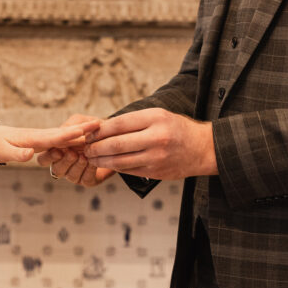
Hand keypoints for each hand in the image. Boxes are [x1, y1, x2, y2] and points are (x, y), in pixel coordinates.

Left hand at [0, 119, 99, 164]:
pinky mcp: (37, 141)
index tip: (87, 130)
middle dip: (82, 129)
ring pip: (62, 135)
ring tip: (97, 129)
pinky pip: (57, 140)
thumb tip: (30, 155)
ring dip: (79, 133)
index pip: (55, 137)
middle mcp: (38, 136)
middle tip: (101, 123)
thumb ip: (17, 154)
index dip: (72, 134)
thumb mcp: (1, 152)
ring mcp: (39, 137)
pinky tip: (79, 139)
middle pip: (64, 133)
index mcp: (32, 139)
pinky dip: (70, 138)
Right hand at [36, 114, 114, 186]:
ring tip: (84, 156)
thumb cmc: (91, 129)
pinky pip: (85, 178)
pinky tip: (92, 161)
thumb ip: (70, 125)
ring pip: (70, 176)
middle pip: (56, 170)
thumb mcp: (80, 122)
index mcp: (56, 151)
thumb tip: (62, 130)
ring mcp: (75, 174)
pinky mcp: (88, 180)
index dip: (49, 157)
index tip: (58, 151)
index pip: (44, 159)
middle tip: (72, 153)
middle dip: (64, 162)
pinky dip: (88, 169)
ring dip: (77, 165)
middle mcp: (63, 164)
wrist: (113, 138)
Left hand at [84, 108, 216, 179]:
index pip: (119, 123)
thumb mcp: (158, 115)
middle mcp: (156, 137)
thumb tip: (103, 127)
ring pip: (120, 161)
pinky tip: (106, 165)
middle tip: (85, 148)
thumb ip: (134, 120)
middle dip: (96, 148)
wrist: (203, 148)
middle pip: (116, 144)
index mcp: (155, 118)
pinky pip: (129, 170)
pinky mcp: (157, 172)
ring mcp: (156, 157)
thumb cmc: (176, 128)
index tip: (89, 133)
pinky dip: (115, 168)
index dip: (100, 130)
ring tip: (91, 158)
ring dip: (101, 161)